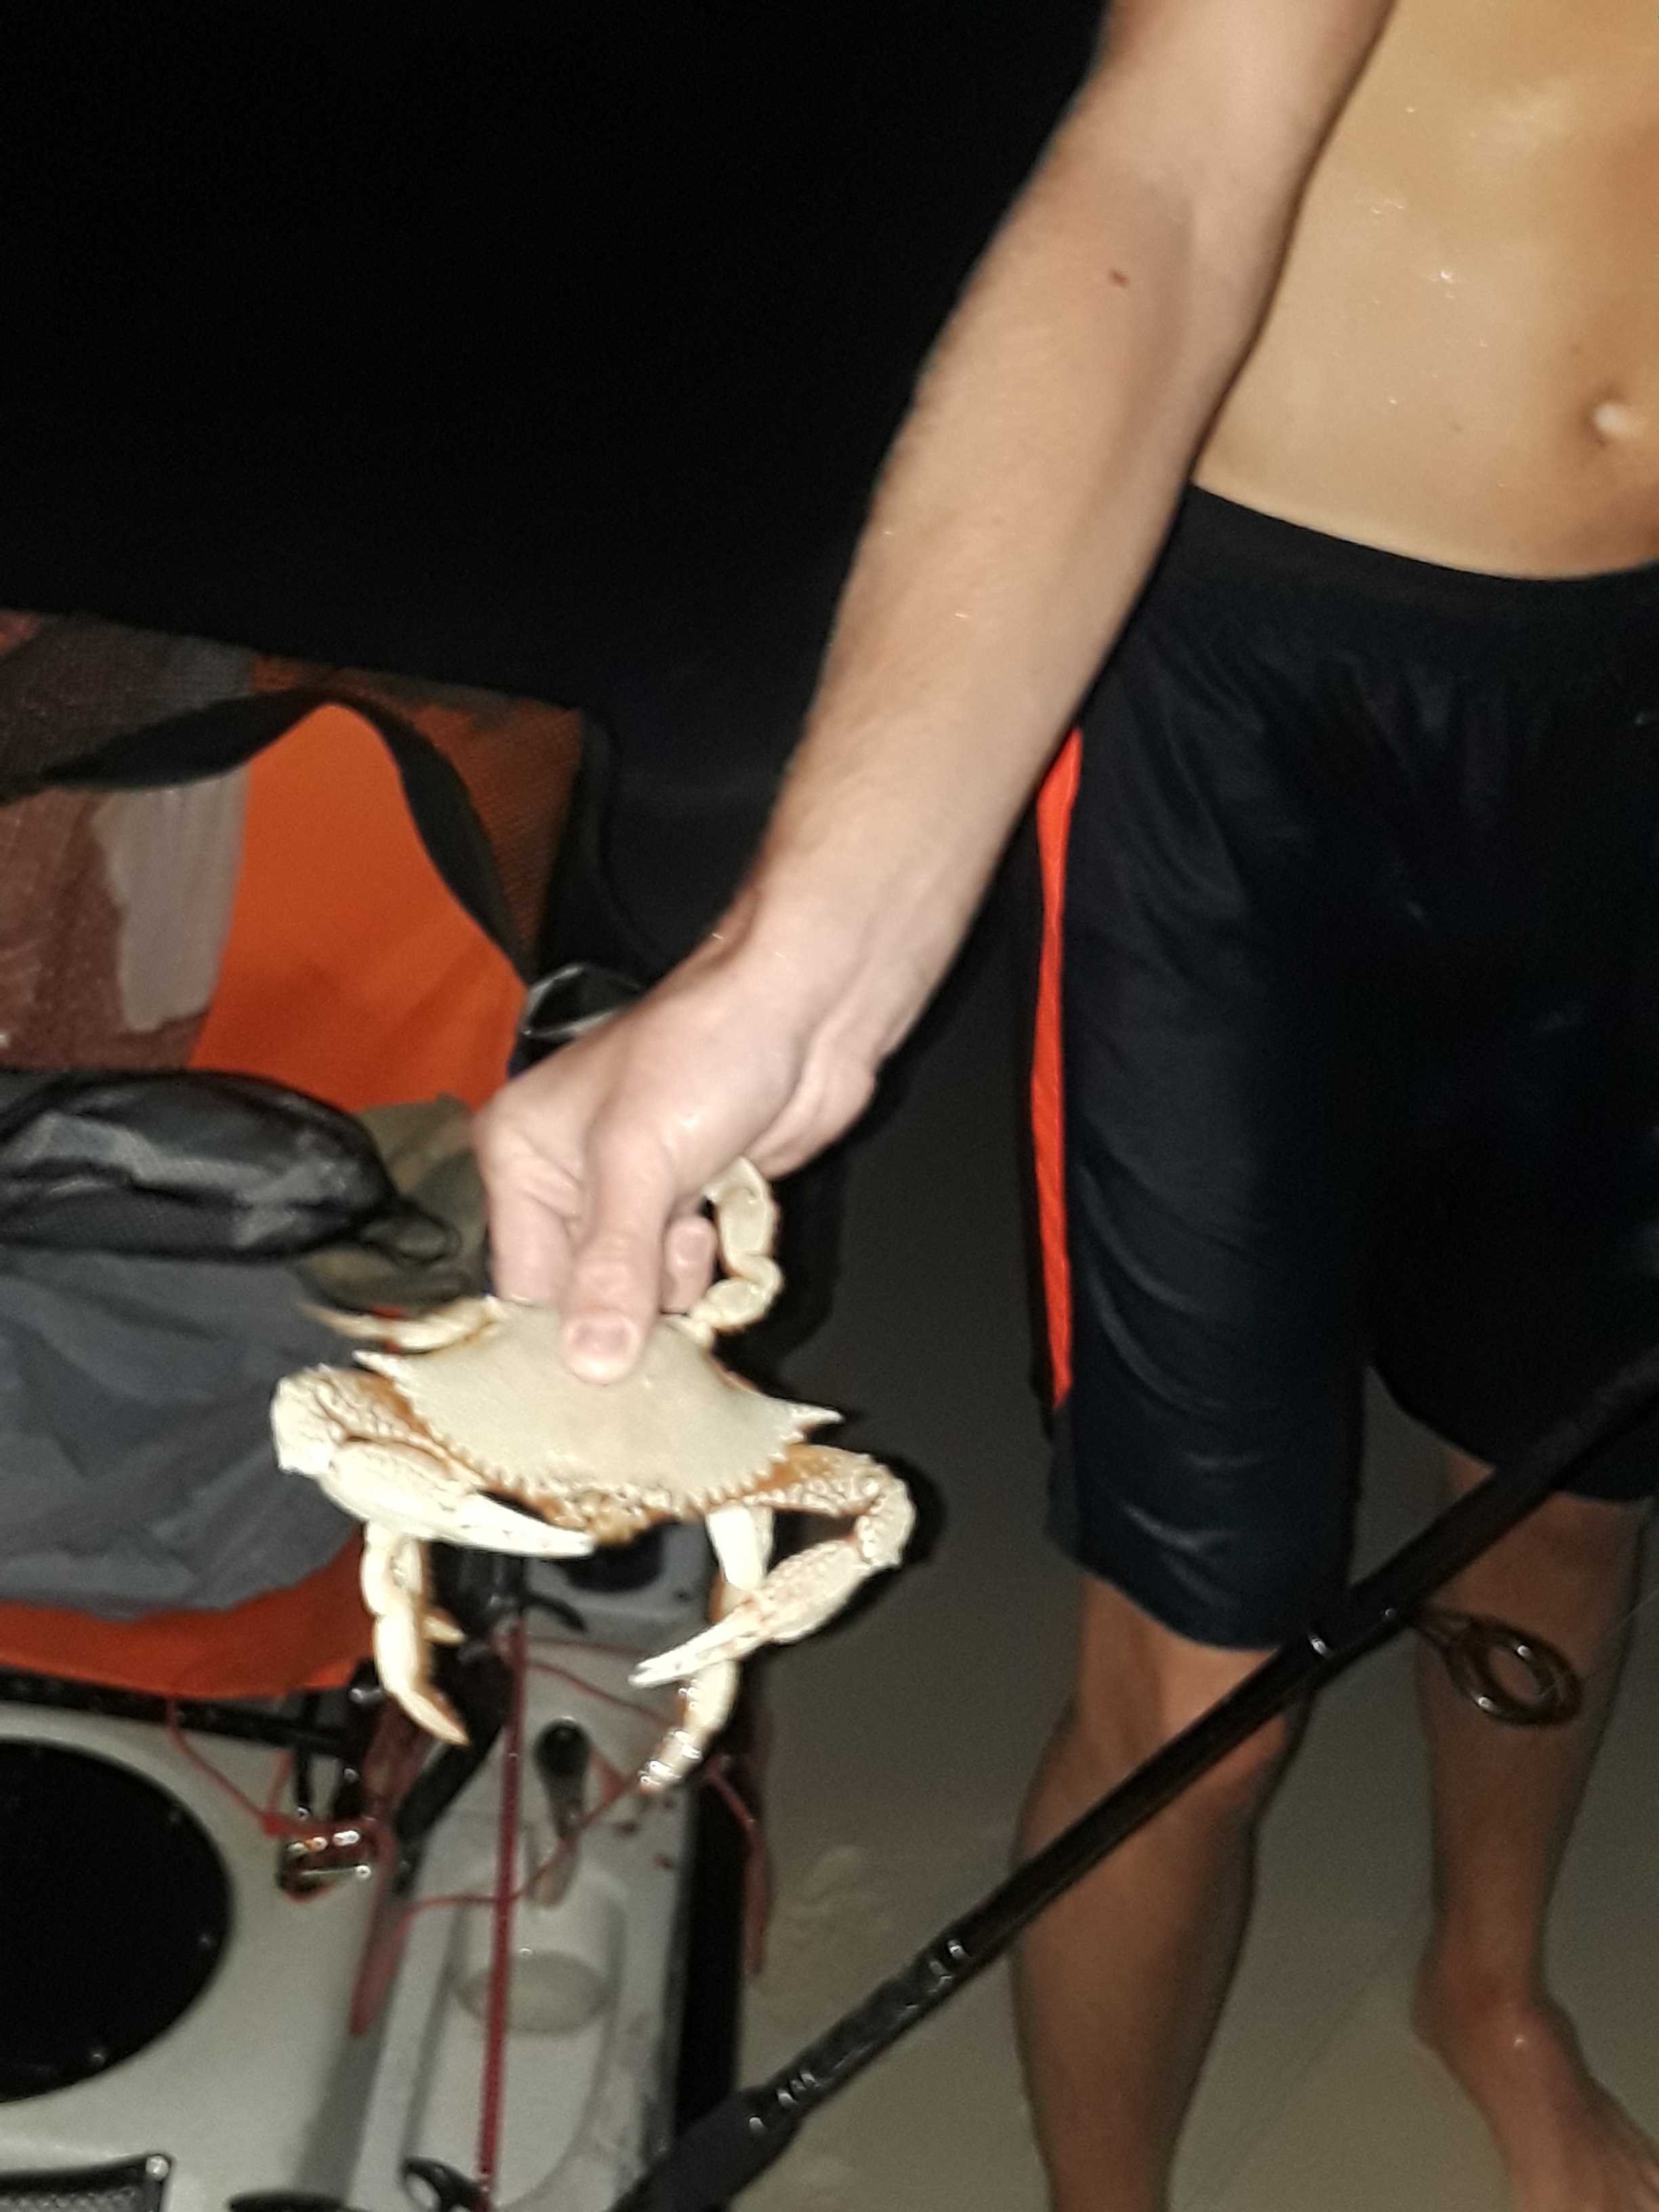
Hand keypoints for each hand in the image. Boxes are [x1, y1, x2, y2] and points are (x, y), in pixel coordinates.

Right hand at [473, 927, 880, 1381]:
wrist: (806, 1012)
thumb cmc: (707, 1052)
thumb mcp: (641, 1162)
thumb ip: (612, 1268)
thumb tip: (590, 1365)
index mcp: (521, 1158)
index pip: (521, 1287)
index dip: (560, 1338)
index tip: (594, 1391)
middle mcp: (566, 1181)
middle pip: (580, 1299)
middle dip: (626, 1311)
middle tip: (660, 1306)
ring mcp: (633, 1196)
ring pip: (639, 1295)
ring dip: (675, 1284)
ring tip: (695, 1227)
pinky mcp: (690, 1204)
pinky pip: (684, 1275)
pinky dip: (707, 1267)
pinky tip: (720, 1222)